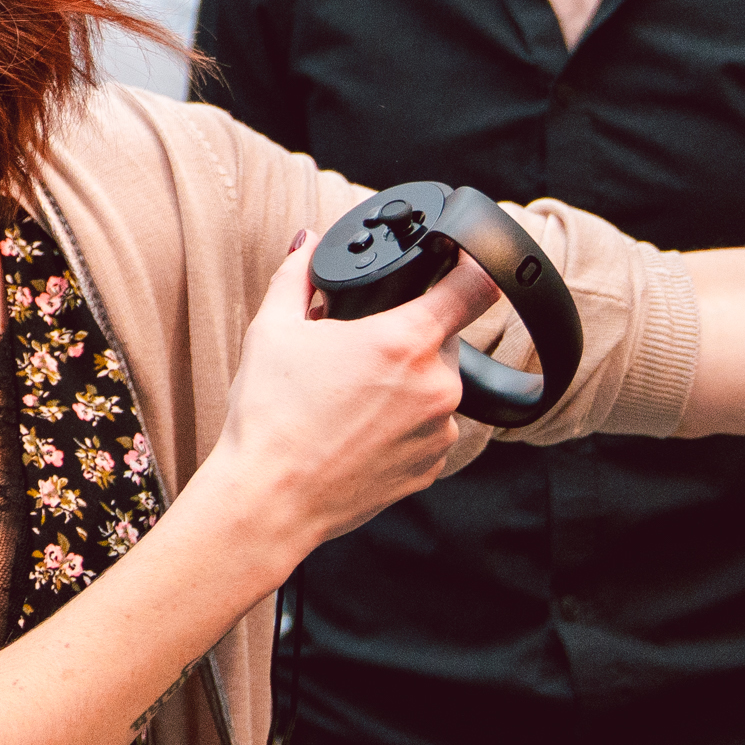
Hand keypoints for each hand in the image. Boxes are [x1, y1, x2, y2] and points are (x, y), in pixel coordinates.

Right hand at [210, 231, 498, 567]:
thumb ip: (297, 275)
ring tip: (350, 397)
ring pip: (436, 386)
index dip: (473, 263)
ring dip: (407, 382)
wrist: (268, 501)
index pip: (475, 285)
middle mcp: (436, 386)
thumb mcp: (272, 330)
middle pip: (445, 337)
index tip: (462, 260)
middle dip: (409, 336)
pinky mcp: (430, 468)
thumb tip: (307, 243)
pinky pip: (429, 429)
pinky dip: (403, 424)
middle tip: (358, 350)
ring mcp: (439, 432)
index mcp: (404, 341)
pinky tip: (358, 430)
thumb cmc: (269, 419)